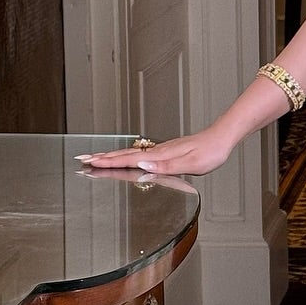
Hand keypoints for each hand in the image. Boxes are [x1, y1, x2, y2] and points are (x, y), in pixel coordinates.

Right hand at [76, 124, 232, 175]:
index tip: (90, 162)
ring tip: (97, 157)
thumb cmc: (211, 152)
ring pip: (131, 152)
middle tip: (83, 158)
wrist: (222, 138)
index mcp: (160, 155)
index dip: (108, 161)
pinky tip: (127, 158)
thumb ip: (166, 166)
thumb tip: (143, 165)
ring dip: (112, 155)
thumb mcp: (191, 164)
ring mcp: (161, 150)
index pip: (128, 159)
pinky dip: (127, 155)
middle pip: (124, 154)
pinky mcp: (167, 151)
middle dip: (102, 157)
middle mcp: (158, 151)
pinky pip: (140, 153)